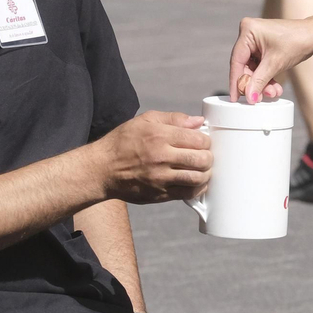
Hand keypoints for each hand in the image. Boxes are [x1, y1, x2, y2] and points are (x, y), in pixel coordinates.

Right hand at [95, 111, 211, 203]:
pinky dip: (197, 189)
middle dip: (209, 157)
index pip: (198, 140)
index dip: (206, 141)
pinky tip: (196, 182)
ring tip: (202, 169)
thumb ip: (174, 119)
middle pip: (202, 160)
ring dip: (206, 174)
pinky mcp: (159, 194)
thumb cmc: (123, 141)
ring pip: (198, 178)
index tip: (203, 142)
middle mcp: (162, 157)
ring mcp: (161, 178)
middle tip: (205, 156)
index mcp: (160, 136)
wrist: (103, 169)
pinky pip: (187, 194)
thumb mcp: (145, 120)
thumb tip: (198, 122)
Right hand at [228, 16, 312, 102]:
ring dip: (262, 82)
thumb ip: (258, 81)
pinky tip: (274, 87)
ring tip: (273, 93)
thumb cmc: (297, 41)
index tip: (234, 98)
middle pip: (244, 65)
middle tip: (259, 98)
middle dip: (254, 83)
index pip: (236, 61)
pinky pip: (259, 64)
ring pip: (253, 67)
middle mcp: (248, 32)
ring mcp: (255, 39)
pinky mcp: (262, 45)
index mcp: (248, 30)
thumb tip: (248, 97)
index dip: (236, 81)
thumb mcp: (275, 64)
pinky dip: (266, 76)